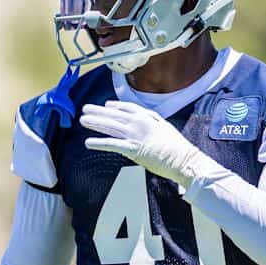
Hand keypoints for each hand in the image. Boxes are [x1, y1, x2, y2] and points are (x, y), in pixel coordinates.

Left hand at [79, 101, 211, 185]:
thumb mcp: (165, 127)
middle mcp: (139, 123)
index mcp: (147, 117)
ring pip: (110, 126)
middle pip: (114, 115)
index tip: (106, 105)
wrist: (183, 158)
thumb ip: (153, 121)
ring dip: (95, 123)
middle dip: (98, 112)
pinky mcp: (132, 149)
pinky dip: (99, 143)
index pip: (127, 108)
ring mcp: (135, 135)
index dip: (114, 106)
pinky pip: (112, 144)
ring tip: (83, 120)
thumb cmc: (176, 146)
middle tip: (85, 109)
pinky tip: (88, 142)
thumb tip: (144, 119)